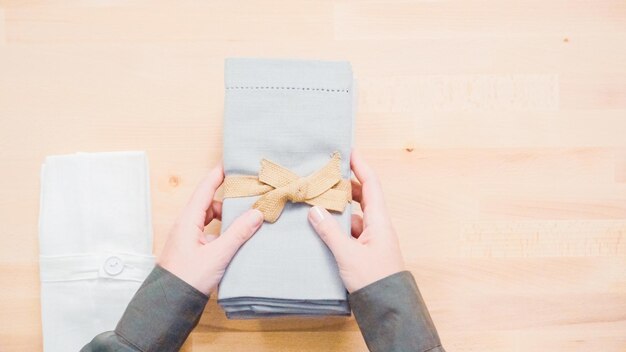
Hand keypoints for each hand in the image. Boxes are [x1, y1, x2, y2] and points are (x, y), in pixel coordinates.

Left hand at [158, 164, 263, 294]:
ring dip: (227, 219)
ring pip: (211, 220)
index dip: (218, 175)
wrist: (168, 305)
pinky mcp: (193, 251)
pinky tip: (237, 241)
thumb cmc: (187, 279)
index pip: (205, 189)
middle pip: (210, 203)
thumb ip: (238, 233)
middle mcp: (186, 226)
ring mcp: (189, 239)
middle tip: (249, 197)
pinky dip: (224, 233)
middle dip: (229, 200)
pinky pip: (210, 233)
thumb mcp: (217, 255)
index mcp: (188, 221)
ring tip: (247, 222)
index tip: (230, 163)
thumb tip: (256, 213)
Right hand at [307, 150, 404, 292]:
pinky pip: (351, 233)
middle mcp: (377, 227)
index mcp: (379, 222)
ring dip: (339, 209)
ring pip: (355, 216)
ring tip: (318, 201)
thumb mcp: (348, 254)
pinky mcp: (365, 253)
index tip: (349, 152)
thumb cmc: (374, 280)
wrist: (387, 309)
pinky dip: (338, 227)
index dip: (361, 167)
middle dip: (346, 186)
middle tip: (327, 176)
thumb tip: (315, 210)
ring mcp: (372, 241)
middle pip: (363, 198)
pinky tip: (322, 229)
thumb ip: (330, 232)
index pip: (371, 185)